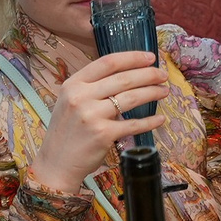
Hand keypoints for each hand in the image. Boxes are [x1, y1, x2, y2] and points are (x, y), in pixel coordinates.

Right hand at [35, 50, 172, 193]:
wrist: (56, 162)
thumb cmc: (67, 130)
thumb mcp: (70, 101)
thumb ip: (92, 87)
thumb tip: (126, 74)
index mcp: (73, 84)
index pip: (107, 62)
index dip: (132, 57)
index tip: (149, 58)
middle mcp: (81, 97)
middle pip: (123, 78)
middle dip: (149, 74)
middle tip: (163, 75)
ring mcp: (92, 115)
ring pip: (131, 98)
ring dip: (152, 93)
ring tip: (164, 91)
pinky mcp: (103, 134)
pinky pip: (133, 124)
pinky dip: (150, 121)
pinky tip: (159, 118)